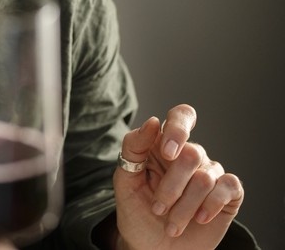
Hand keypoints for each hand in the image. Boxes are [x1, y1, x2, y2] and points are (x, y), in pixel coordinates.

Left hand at [113, 104, 243, 249]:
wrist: (151, 248)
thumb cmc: (137, 211)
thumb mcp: (125, 180)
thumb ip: (133, 148)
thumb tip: (153, 122)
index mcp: (164, 145)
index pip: (181, 117)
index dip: (178, 129)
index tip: (167, 153)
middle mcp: (190, 155)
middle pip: (191, 153)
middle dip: (172, 186)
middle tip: (158, 207)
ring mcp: (210, 173)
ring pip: (205, 177)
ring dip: (184, 206)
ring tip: (171, 224)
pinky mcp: (228, 194)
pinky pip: (229, 186)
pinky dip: (212, 204)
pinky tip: (199, 219)